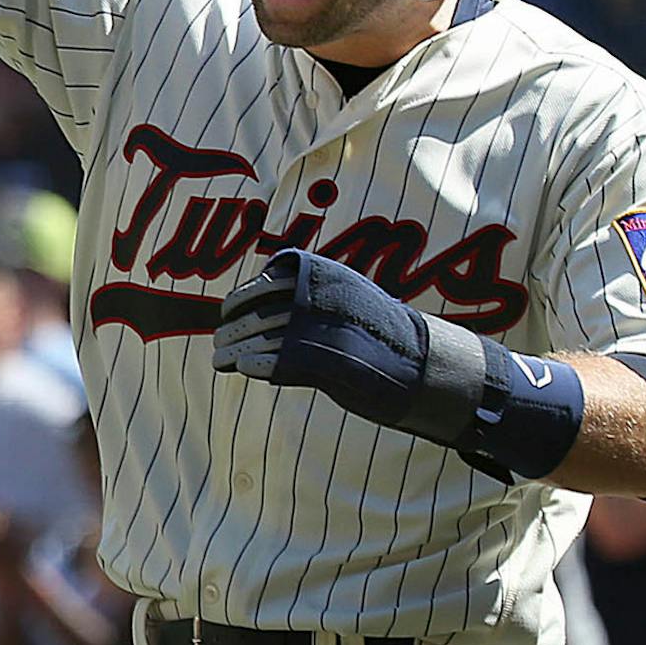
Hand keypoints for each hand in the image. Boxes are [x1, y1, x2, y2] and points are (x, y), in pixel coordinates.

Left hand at [214, 249, 511, 473]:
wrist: (426, 366)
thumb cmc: (383, 334)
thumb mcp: (348, 295)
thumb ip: (312, 291)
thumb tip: (263, 296)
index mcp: (324, 275)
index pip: (265, 283)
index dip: (240, 300)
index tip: (226, 312)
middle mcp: (318, 297)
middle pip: (258, 314)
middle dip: (232, 329)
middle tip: (218, 342)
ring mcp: (319, 329)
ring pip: (259, 339)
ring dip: (233, 350)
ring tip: (220, 359)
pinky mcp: (322, 362)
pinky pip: (272, 361)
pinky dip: (251, 365)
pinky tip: (242, 369)